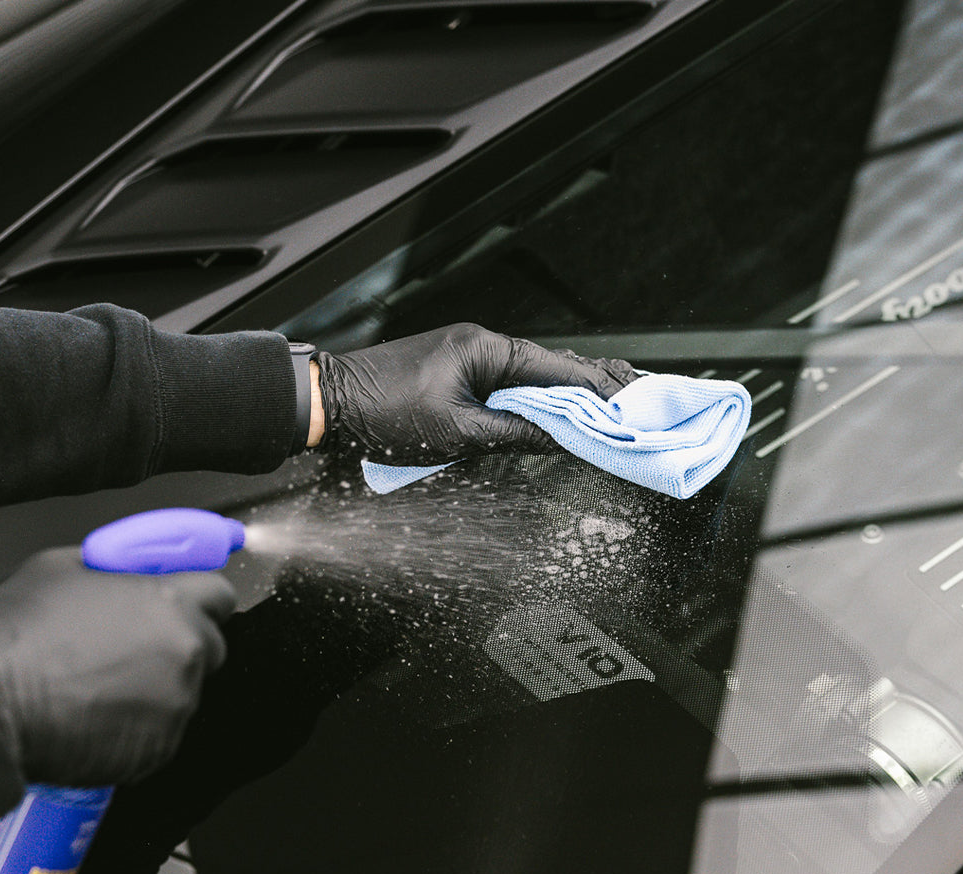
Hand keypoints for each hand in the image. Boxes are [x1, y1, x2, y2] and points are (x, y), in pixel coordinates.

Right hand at [0, 547, 234, 784]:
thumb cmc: (16, 635)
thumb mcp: (67, 568)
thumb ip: (121, 569)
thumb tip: (138, 569)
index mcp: (169, 602)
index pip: (220, 593)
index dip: (198, 598)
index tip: (184, 604)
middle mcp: (183, 653)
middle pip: (210, 644)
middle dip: (180, 642)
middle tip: (131, 646)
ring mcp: (175, 704)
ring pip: (184, 689)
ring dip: (156, 685)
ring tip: (99, 682)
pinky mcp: (159, 747)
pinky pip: (162, 728)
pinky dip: (139, 723)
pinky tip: (95, 712)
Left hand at [315, 323, 636, 463]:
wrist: (333, 403)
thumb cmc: (386, 412)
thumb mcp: (459, 433)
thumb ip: (515, 436)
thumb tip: (561, 440)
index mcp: (487, 349)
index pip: (558, 369)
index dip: (596, 390)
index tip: (626, 407)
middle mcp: (482, 344)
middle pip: (550, 368)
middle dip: (589, 388)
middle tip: (629, 405)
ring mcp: (469, 357)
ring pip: (529, 377)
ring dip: (562, 397)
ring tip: (601, 412)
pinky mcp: (456, 372)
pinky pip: (506, 384)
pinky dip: (532, 400)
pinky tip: (550, 414)